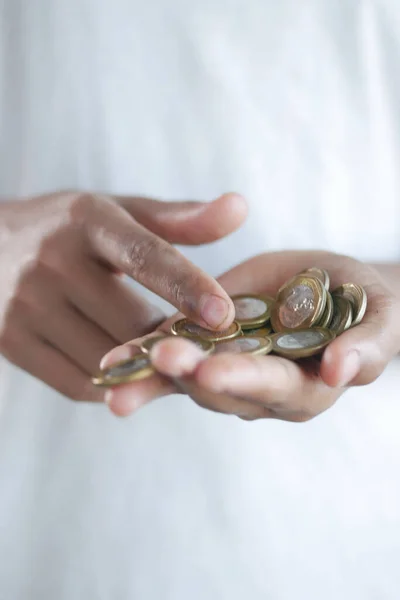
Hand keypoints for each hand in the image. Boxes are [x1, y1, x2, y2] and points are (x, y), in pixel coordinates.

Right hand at [0, 191, 245, 400]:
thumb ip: (179, 218)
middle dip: (172, 341)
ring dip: (144, 368)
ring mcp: (24, 306)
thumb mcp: (117, 212)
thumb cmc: (66, 230)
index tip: (223, 316)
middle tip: (201, 349)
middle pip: (131, 322)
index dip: (187, 286)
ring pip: (107, 360)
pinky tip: (123, 369)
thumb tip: (240, 209)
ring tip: (165, 359)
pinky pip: (78, 384)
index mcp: (86, 221)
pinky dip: (111, 384)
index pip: (143, 256)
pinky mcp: (9, 342)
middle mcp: (51, 262)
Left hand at [102, 250, 399, 420]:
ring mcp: (229, 372)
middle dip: (190, 376)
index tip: (212, 371)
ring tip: (117, 367)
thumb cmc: (362, 303)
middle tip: (159, 358)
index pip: (274, 389)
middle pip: (222, 391)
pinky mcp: (205, 351)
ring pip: (189, 381)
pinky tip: (112, 360)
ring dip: (154, 376)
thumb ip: (367, 344)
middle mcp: (261, 390)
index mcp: (305, 387)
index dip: (245, 380)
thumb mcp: (377, 316)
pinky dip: (141, 361)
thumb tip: (341, 370)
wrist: (332, 288)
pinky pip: (172, 361)